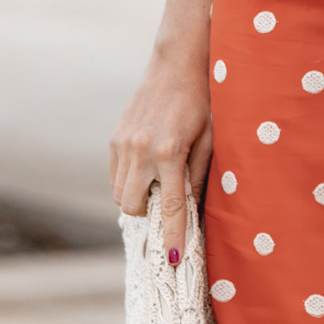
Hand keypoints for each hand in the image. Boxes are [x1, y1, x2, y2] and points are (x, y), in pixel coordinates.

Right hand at [109, 49, 212, 266]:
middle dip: (148, 215)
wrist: (177, 63)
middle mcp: (141, 149)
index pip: (170, 207)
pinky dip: (128, 181)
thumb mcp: (209, 139)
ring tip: (158, 183)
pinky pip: (115, 175)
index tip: (173, 260)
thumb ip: (199, 178)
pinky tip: (146, 169)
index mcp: (169, 151)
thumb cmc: (201, 101)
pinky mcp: (114, 137)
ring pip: (120, 194)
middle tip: (165, 204)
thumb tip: (194, 214)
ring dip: (137, 198)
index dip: (172, 236)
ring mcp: (123, 143)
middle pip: (134, 206)